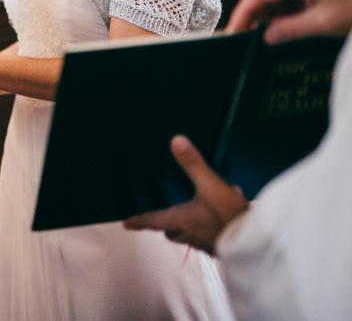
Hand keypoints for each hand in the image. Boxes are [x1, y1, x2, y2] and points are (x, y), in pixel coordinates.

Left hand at [123, 135, 247, 253]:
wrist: (260, 243)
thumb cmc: (230, 217)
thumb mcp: (211, 186)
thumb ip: (193, 164)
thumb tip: (176, 141)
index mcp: (180, 220)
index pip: (152, 220)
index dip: (138, 220)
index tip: (126, 223)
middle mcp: (190, 234)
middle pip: (170, 230)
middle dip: (166, 222)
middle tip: (164, 213)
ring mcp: (207, 242)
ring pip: (190, 233)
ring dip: (191, 221)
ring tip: (203, 202)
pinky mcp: (223, 245)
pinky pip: (210, 233)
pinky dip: (212, 222)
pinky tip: (227, 209)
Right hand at [227, 0, 351, 43]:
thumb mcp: (324, 23)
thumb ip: (291, 29)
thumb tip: (267, 37)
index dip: (243, 12)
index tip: (234, 30)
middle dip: (250, 12)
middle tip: (241, 33)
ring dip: (265, 13)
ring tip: (260, 33)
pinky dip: (278, 11)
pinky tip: (278, 25)